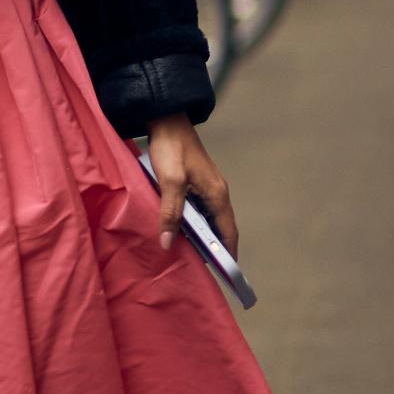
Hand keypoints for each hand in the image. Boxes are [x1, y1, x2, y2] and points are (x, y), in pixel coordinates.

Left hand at [146, 112, 238, 260]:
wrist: (166, 118)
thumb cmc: (170, 147)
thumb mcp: (169, 181)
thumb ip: (170, 213)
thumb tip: (167, 243)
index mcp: (217, 194)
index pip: (228, 233)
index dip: (227, 254)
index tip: (225, 275)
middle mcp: (217, 192)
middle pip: (220, 228)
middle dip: (214, 248)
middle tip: (202, 269)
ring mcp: (207, 186)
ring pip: (208, 218)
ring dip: (201, 235)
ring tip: (188, 253)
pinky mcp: (196, 180)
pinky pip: (199, 208)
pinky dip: (193, 221)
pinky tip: (178, 228)